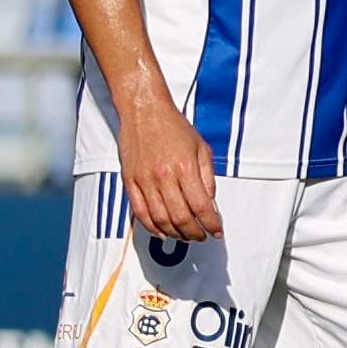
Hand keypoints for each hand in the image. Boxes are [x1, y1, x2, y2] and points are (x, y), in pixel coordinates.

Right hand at [117, 94, 222, 244]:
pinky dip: (151, 226)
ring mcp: (144, 180)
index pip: (201, 206)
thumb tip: (210, 203)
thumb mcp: (201, 148)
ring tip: (185, 236)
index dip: (211, 224)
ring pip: (159, 219)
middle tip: (202, 236)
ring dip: (175, 233)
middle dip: (194, 232)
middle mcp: (163, 177)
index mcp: (184, 168)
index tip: (217, 231)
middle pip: (180, 217)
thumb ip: (207, 177)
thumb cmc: (174, 127)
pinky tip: (162, 232)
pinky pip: (139, 211)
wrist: (144, 111)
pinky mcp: (129, 181)